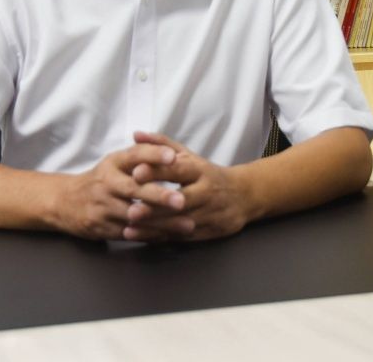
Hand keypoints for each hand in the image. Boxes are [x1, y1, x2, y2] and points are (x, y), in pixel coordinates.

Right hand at [52, 142, 191, 240]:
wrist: (65, 201)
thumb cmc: (101, 179)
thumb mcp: (116, 162)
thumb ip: (141, 155)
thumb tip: (171, 150)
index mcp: (113, 163)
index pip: (135, 155)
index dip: (153, 154)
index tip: (173, 157)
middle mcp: (107, 183)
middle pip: (134, 189)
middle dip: (159, 196)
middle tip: (181, 200)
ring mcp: (103, 207)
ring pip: (135, 216)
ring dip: (162, 222)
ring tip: (187, 225)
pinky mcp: (102, 228)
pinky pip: (130, 233)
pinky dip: (151, 235)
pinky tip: (170, 236)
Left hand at [124, 132, 249, 241]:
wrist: (243, 195)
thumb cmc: (206, 173)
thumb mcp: (187, 154)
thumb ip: (161, 144)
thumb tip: (136, 134)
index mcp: (199, 169)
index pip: (178, 169)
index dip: (157, 171)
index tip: (135, 173)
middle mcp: (206, 192)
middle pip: (180, 201)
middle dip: (156, 207)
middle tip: (131, 209)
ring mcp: (208, 214)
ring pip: (180, 222)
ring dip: (155, 226)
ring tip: (130, 225)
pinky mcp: (208, 232)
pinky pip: (181, 237)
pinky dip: (159, 237)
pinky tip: (139, 236)